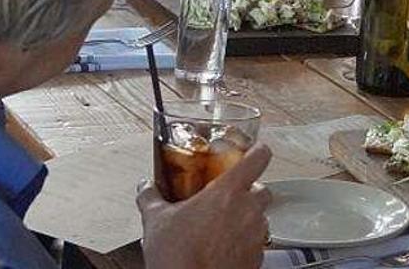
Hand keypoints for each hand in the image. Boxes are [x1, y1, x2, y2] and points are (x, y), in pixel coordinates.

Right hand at [138, 143, 273, 268]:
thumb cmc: (179, 257)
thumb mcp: (156, 221)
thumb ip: (152, 197)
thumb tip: (146, 188)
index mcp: (228, 192)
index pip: (259, 157)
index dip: (257, 150)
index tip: (253, 150)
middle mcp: (249, 210)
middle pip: (262, 188)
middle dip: (248, 191)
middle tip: (226, 199)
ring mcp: (256, 234)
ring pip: (260, 216)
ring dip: (245, 217)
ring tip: (221, 227)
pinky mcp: (258, 256)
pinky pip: (257, 241)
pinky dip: (245, 241)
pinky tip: (224, 246)